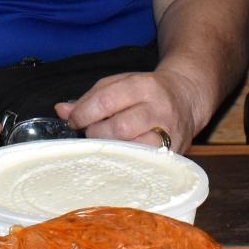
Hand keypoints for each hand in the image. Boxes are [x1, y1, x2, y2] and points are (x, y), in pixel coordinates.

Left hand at [55, 62, 212, 151]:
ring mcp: (170, 134)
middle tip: (91, 134)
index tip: (74, 120)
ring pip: (133, 149)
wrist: (188, 98)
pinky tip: (120, 159)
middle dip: (97, 134)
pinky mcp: (174, 154)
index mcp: (144, 86)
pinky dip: (127, 163)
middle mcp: (159, 109)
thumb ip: (91, 97)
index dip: (84, 113)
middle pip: (119, 128)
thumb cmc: (147, 92)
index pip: (107, 100)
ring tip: (107, 145)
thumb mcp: (121, 84)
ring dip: (111, 150)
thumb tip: (61, 111)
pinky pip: (145, 164)